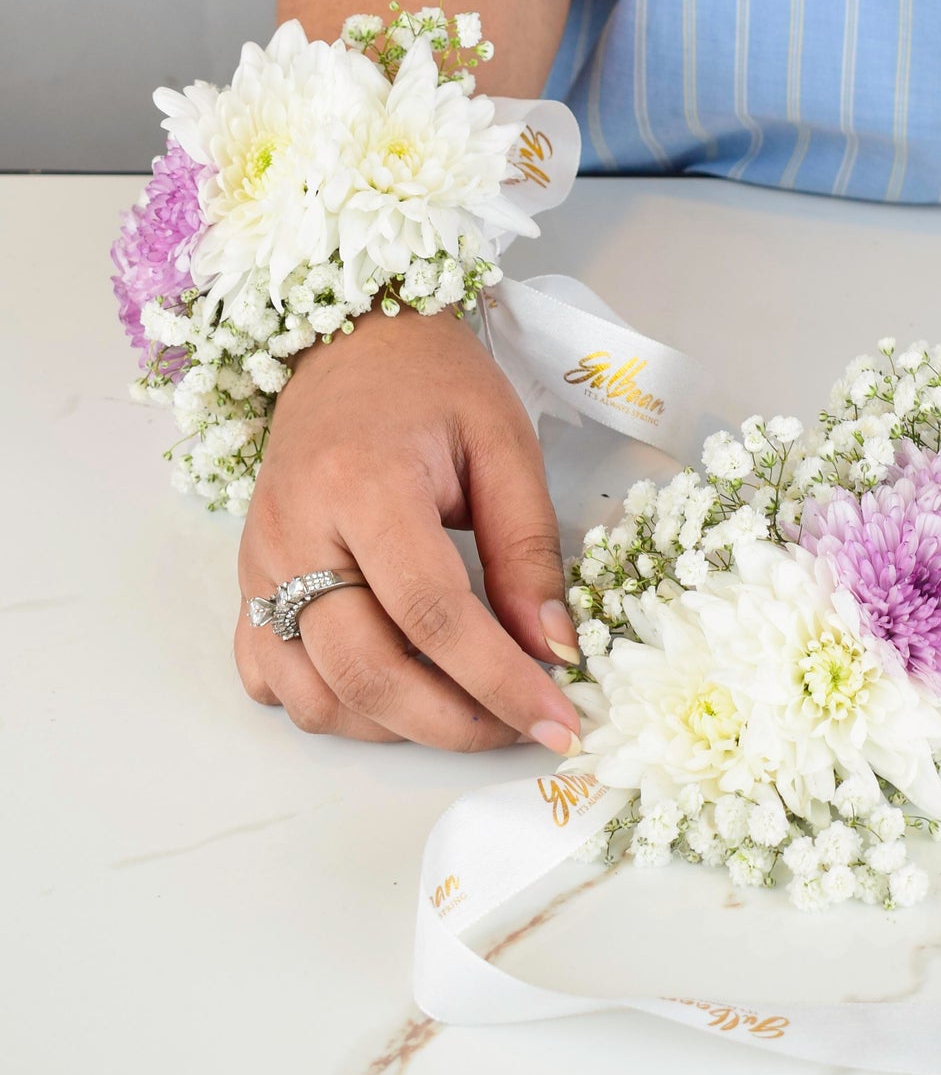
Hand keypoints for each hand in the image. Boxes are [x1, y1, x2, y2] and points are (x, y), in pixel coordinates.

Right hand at [233, 306, 582, 751]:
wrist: (349, 346)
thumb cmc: (433, 384)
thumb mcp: (505, 444)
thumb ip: (529, 548)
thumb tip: (554, 648)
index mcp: (363, 485)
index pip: (433, 616)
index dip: (501, 682)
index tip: (559, 722)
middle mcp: (294, 534)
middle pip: (366, 672)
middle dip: (453, 724)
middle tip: (519, 728)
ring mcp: (259, 565)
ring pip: (316, 695)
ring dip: (397, 726)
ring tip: (467, 705)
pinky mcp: (247, 584)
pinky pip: (276, 681)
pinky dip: (336, 706)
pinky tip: (394, 686)